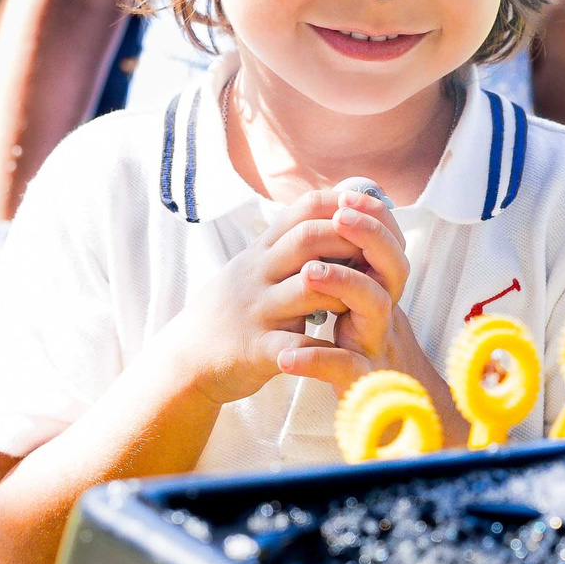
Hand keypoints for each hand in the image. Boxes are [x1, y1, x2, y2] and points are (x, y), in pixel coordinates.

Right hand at [153, 192, 373, 405]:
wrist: (187, 358)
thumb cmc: (234, 310)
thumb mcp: (254, 268)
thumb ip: (286, 247)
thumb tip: (333, 219)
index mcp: (261, 251)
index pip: (302, 209)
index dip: (340, 205)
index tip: (369, 214)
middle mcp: (257, 273)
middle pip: (308, 239)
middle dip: (350, 243)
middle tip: (377, 259)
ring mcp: (257, 309)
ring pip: (308, 287)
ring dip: (344, 290)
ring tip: (363, 300)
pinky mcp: (257, 348)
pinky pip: (296, 345)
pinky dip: (324, 347)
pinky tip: (344, 349)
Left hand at [282, 189, 419, 384]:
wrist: (379, 401)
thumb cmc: (359, 337)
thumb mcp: (358, 295)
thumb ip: (353, 258)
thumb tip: (340, 206)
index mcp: (382, 286)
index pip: (391, 241)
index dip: (375, 217)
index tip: (347, 197)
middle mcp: (386, 310)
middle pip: (393, 267)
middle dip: (368, 237)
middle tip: (340, 219)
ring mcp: (375, 343)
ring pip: (375, 306)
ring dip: (344, 283)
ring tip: (310, 273)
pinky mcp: (360, 380)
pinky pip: (342, 367)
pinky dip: (314, 361)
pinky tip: (286, 357)